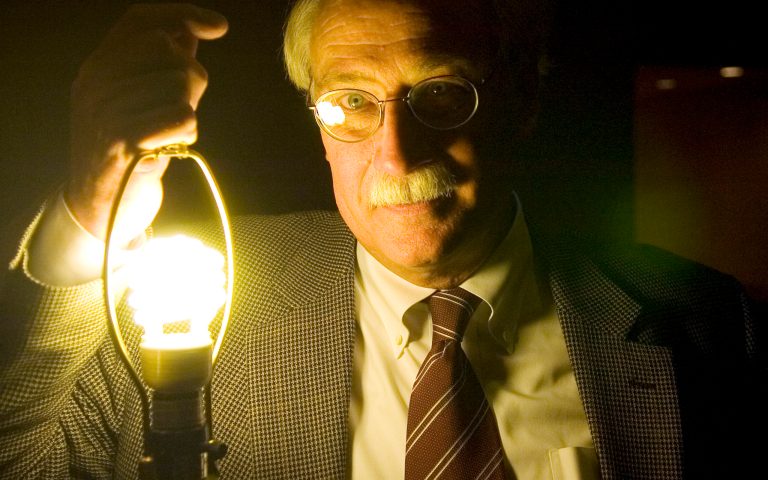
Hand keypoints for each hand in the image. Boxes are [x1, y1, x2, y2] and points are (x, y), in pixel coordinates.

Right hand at [65, 3, 227, 242]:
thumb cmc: (130, 152)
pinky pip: (183, 116)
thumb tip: (190, 28)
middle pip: (170, 50)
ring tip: (167, 135)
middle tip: (180, 108)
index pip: (140, 20)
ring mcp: (106, 110)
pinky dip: (188, 133)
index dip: (183, 14)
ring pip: (181, 85)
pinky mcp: (123, 141)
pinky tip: (172, 147)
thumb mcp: (142, 102)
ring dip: (189, 113)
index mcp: (98, 67)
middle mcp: (96, 82)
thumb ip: (162, 66)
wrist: (100, 208)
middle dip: (192, 77)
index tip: (219, 26)